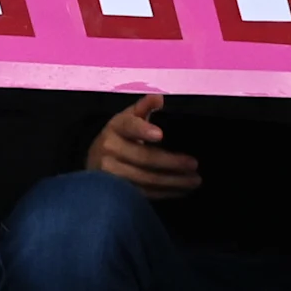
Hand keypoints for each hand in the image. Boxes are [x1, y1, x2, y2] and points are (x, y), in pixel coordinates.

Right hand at [84, 93, 199, 199]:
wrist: (96, 159)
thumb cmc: (121, 135)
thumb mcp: (129, 118)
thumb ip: (144, 107)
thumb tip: (159, 98)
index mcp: (116, 127)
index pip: (129, 126)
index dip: (143, 130)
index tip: (160, 134)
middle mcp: (110, 148)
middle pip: (143, 157)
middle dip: (171, 162)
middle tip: (194, 164)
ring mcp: (111, 171)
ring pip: (146, 178)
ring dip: (173, 181)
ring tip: (195, 181)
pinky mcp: (118, 189)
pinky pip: (144, 192)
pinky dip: (165, 192)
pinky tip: (182, 190)